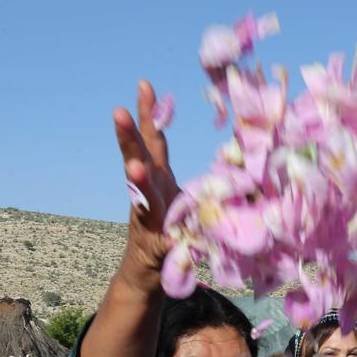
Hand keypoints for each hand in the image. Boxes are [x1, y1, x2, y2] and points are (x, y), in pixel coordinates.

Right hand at [115, 80, 179, 296]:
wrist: (151, 271)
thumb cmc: (173, 229)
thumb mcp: (187, 200)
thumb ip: (200, 183)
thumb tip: (238, 161)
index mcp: (158, 178)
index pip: (153, 141)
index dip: (149, 114)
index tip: (145, 85)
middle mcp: (148, 193)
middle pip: (137, 160)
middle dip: (128, 137)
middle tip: (118, 112)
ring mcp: (147, 219)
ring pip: (142, 195)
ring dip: (138, 181)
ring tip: (134, 167)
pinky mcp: (154, 246)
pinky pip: (162, 239)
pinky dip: (166, 239)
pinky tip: (166, 238)